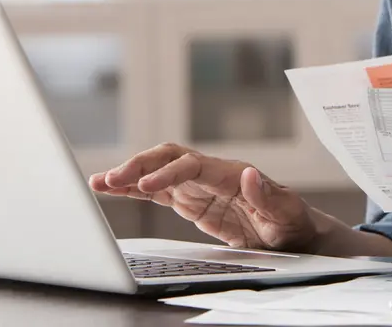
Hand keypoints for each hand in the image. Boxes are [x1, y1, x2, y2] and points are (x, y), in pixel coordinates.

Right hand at [89, 143, 317, 250]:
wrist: (292, 232)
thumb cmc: (292, 222)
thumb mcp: (286, 214)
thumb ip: (268, 195)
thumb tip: (249, 174)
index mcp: (230, 174)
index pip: (191, 165)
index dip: (168, 173)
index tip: (147, 186)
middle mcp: (210, 173)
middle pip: (168, 158)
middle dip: (139, 166)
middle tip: (112, 179)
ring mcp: (197, 186)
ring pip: (156, 171)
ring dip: (129, 174)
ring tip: (99, 181)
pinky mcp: (189, 200)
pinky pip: (155, 192)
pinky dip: (133, 190)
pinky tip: (109, 190)